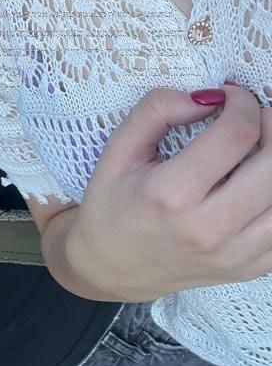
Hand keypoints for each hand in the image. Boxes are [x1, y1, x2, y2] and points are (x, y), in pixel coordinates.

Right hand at [62, 84, 271, 301]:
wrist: (110, 267)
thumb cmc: (112, 206)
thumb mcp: (118, 151)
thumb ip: (156, 111)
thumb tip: (207, 97)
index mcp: (170, 194)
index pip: (236, 134)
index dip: (243, 103)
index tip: (232, 96)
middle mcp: (207, 229)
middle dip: (271, 126)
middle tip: (254, 117)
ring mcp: (233, 255)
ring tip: (260, 149)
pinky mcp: (248, 269)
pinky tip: (257, 183)